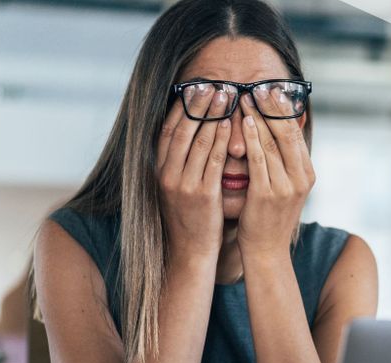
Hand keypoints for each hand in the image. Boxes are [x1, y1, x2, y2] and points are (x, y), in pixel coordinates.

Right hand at [156, 84, 230, 259]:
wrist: (190, 252)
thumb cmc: (190, 219)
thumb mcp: (178, 188)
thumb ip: (182, 164)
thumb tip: (190, 137)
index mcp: (159, 171)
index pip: (167, 130)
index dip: (180, 107)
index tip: (192, 87)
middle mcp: (167, 174)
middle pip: (182, 130)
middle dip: (197, 104)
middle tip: (211, 82)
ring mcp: (183, 184)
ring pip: (198, 141)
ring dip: (212, 115)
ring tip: (225, 94)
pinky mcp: (202, 194)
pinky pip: (213, 160)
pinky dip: (222, 139)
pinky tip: (231, 124)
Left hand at [236, 90, 315, 257]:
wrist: (266, 251)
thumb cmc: (269, 217)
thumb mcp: (284, 187)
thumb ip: (283, 162)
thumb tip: (277, 132)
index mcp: (307, 173)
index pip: (296, 133)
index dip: (283, 109)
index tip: (271, 89)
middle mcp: (301, 177)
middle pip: (287, 133)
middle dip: (272, 107)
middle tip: (258, 85)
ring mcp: (286, 186)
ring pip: (273, 142)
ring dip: (258, 116)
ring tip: (246, 96)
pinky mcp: (268, 194)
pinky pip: (260, 159)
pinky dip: (253, 138)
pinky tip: (244, 122)